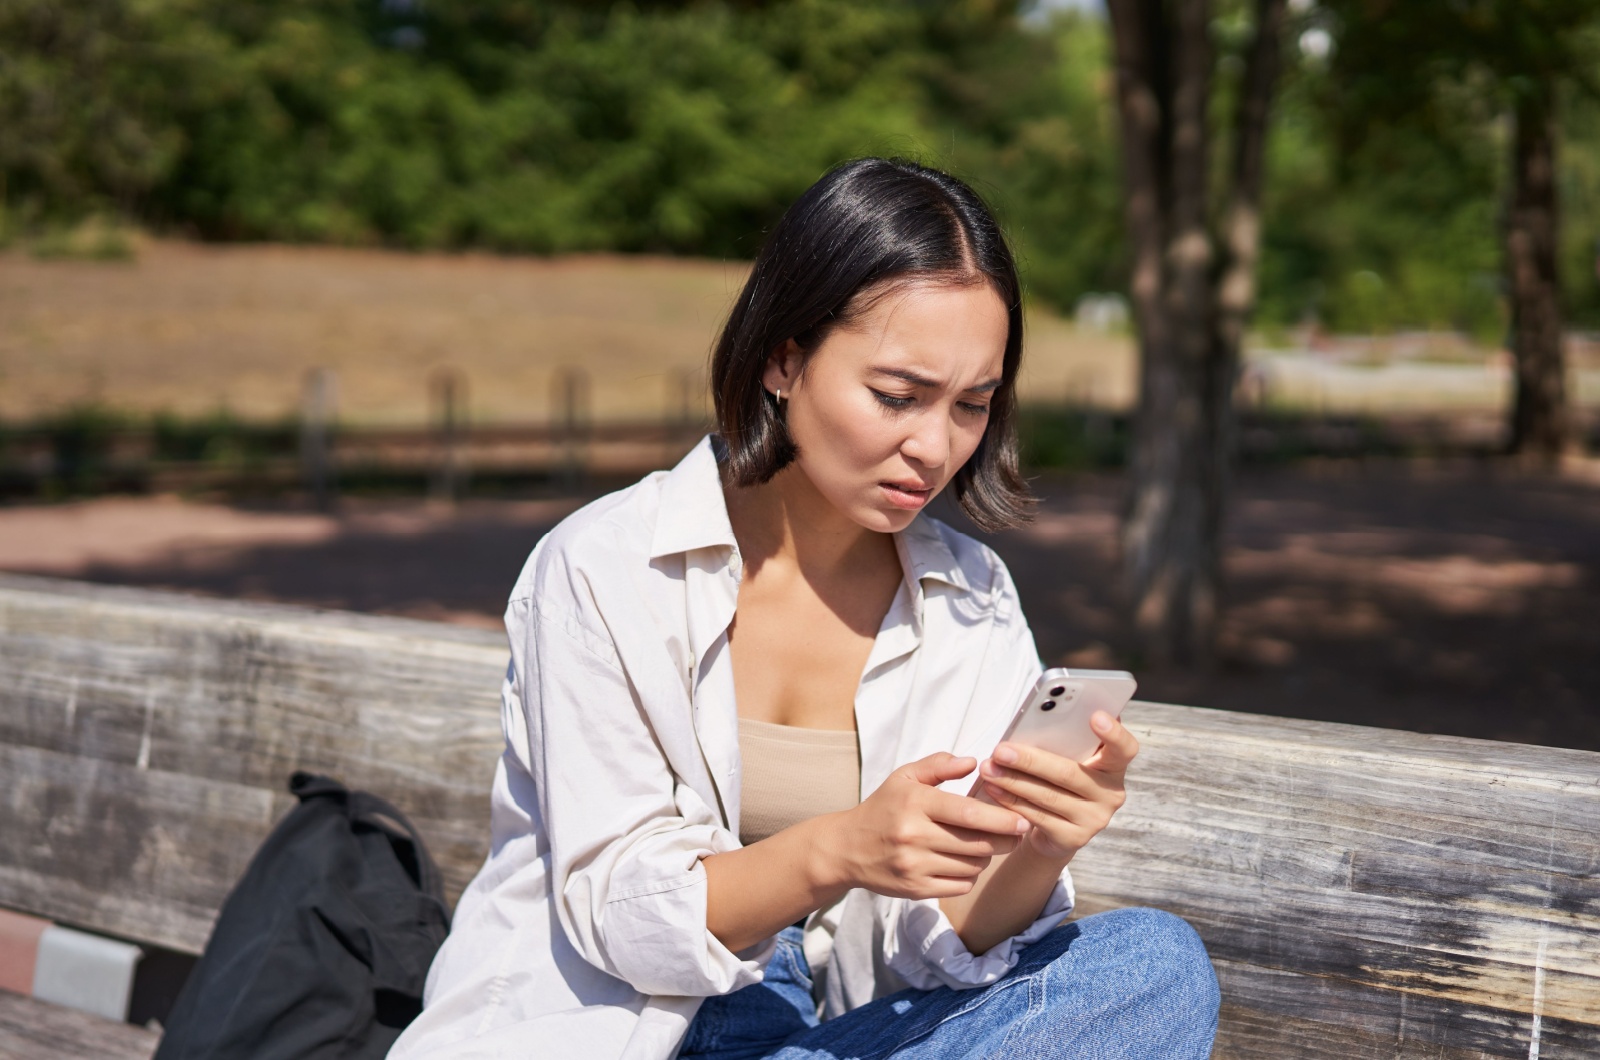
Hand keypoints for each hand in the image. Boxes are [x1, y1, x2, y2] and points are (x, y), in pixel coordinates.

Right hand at [826, 752, 1030, 900]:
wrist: (847, 848)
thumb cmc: (883, 808)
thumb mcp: (904, 778)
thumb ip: (939, 765)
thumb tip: (973, 762)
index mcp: (915, 803)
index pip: (967, 813)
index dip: (1001, 818)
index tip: (1023, 819)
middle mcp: (914, 836)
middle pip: (977, 843)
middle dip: (1004, 839)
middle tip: (1017, 833)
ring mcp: (914, 866)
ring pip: (972, 866)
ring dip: (986, 856)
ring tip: (982, 843)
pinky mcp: (915, 889)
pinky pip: (960, 885)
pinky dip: (970, 875)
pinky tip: (963, 862)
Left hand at [977, 711, 1137, 860]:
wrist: (1054, 829)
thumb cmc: (1058, 780)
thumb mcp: (1065, 758)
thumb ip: (1062, 741)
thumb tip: (1038, 715)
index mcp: (1113, 766)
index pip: (1125, 749)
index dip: (1114, 733)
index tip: (1095, 715)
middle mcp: (1111, 794)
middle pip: (1070, 774)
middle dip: (1030, 761)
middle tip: (1001, 750)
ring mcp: (1094, 819)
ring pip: (1048, 797)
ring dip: (1013, 781)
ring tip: (989, 768)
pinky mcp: (1074, 839)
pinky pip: (1037, 817)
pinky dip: (1011, 801)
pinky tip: (993, 788)